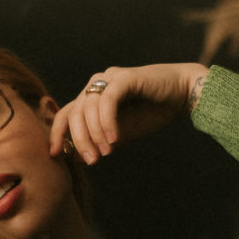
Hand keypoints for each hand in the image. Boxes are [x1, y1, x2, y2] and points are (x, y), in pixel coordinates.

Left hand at [50, 62, 207, 164]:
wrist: (183, 94)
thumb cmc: (152, 112)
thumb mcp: (121, 133)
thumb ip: (100, 141)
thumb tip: (77, 157)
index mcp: (92, 97)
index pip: (66, 114)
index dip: (57, 134)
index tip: (55, 155)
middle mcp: (96, 84)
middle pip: (74, 113)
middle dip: (80, 140)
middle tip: (92, 161)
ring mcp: (109, 78)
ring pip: (88, 107)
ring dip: (95, 134)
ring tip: (106, 152)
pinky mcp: (124, 77)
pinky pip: (107, 100)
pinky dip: (107, 122)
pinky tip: (114, 139)